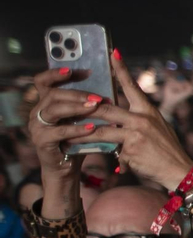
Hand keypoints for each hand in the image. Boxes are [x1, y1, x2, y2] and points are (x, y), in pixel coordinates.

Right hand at [26, 69, 96, 184]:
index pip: (43, 81)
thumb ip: (89, 103)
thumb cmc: (78, 138)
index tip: (73, 70)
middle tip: (97, 96)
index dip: (56, 74)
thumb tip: (110, 84)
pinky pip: (58, 132)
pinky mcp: (42, 141)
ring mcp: (37, 126)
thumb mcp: (83, 118)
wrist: (68, 167)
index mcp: (46, 102)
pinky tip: (91, 128)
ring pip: (53, 110)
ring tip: (95, 107)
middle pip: (53, 94)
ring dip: (76, 107)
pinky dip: (76, 129)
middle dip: (76, 93)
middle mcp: (38, 111)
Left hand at [79, 57, 192, 190]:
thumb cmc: (167, 150)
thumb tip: (116, 119)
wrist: (179, 170)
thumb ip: (137, 120)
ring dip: (81, 135)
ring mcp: (136, 133)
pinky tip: (106, 163)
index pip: (132, 85)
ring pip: (100, 130)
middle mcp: (142, 118)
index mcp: (148, 110)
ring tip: (67, 137)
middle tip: (67, 105)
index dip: (121, 68)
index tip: (113, 52)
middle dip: (84, 109)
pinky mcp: (131, 150)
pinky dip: (106, 157)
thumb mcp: (157, 128)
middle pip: (105, 108)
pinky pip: (110, 151)